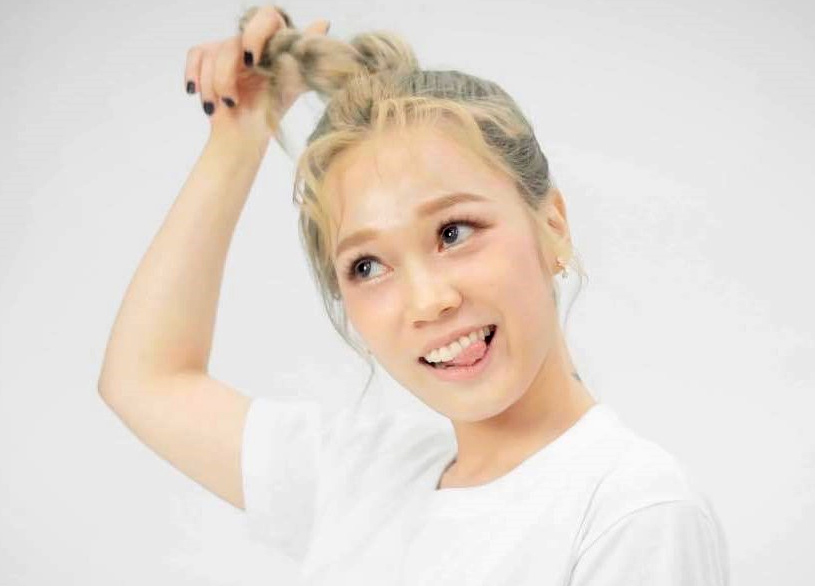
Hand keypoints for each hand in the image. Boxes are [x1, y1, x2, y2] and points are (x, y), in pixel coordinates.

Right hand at [183, 5, 329, 145]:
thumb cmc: (270, 113)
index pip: (267, 17)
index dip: (256, 34)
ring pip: (212, 54)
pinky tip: (195, 92)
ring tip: (226, 106)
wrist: (245, 136)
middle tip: (231, 99)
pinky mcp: (208, 59)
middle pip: (233, 43)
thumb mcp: (293, 86)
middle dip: (227, 74)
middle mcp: (252, 42)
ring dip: (216, 86)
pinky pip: (196, 54)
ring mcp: (229, 49)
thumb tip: (324, 21)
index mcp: (274, 44)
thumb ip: (306, 57)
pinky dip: (194, 75)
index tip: (251, 62)